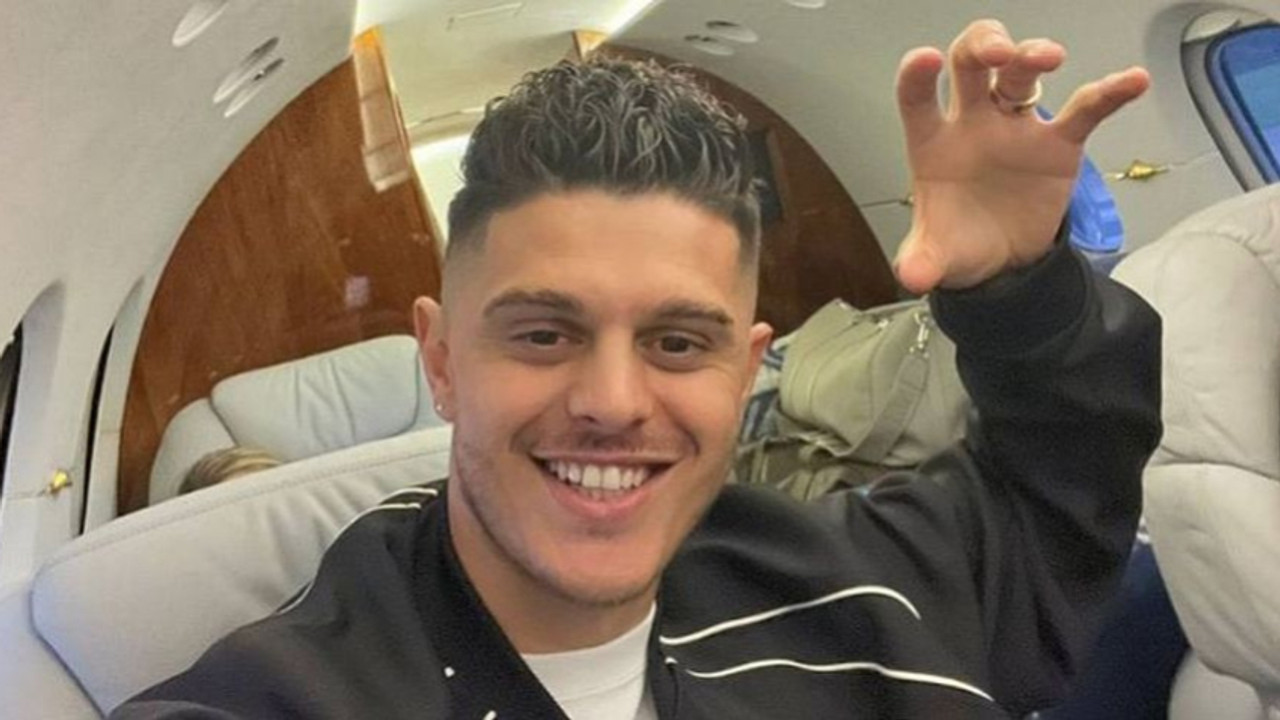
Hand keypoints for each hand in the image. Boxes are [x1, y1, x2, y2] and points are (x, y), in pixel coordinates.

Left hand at [893, 19, 1149, 292]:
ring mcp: (1016, 127)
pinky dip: (1110, 93)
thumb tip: (916, 276)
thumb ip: (922, 262)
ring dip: (1033, 56)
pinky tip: (1133, 82)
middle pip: (970, 65)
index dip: (916, 77)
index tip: (923, 60)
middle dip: (982, 47)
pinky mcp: (1059, 143)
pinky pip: (1086, 110)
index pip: (917, 100)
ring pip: (1021, 75)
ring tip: (1049, 57)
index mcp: (934, 143)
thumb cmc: (960, 243)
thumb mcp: (936, 257)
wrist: (1003, 263)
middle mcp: (973, 123)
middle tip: (997, 53)